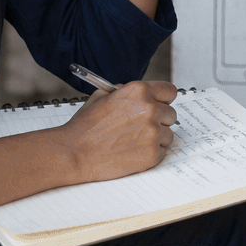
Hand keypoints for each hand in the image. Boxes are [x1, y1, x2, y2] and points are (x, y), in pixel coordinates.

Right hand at [51, 80, 177, 181]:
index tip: (160, 105)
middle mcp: (150, 109)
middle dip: (159, 120)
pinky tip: (132, 151)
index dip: (163, 99)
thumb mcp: (103, 96)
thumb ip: (126, 92)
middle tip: (141, 127)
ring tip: (133, 141)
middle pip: (171, 114)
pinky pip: (162, 151)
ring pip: (168, 134)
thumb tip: (140, 94)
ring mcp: (153, 132)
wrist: (74, 152)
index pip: (169, 91)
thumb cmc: (85, 126)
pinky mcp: (152, 154)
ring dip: (155, 138)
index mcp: (139, 91)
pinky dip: (151, 153)